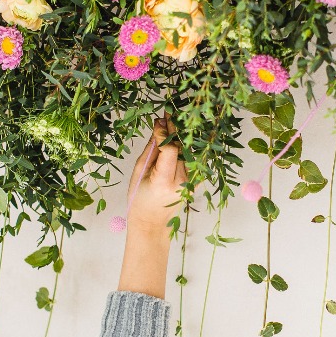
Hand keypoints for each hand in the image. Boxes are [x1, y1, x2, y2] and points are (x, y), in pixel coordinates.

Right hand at [126, 116, 185, 236]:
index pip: (171, 151)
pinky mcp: (196, 183)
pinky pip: (193, 161)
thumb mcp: (139, 172)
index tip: (159, 120)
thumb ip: (151, 149)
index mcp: (165, 182)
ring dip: (181, 138)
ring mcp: (191, 184)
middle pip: (182, 149)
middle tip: (167, 114)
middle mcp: (182, 183)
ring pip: (188, 153)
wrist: (151, 222)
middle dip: (174, 131)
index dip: (166, 134)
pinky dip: (188, 150)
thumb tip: (158, 127)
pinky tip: (181, 139)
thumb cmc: (139, 198)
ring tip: (171, 123)